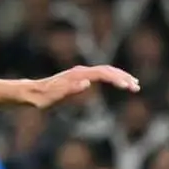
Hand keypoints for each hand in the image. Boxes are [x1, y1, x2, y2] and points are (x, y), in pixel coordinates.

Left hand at [25, 65, 139, 110]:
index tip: (128, 86)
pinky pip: (101, 75)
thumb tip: (87, 83)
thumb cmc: (44, 97)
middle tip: (136, 87)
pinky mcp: (80, 77)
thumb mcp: (56, 97)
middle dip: (124, 77)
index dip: (117, 79)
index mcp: (78, 75)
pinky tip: (118, 83)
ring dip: (121, 77)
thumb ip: (71, 89)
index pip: (103, 74)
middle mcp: (81, 71)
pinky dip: (113, 78)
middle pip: (108, 70)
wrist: (32, 93)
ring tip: (133, 84)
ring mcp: (81, 73)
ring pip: (106, 71)